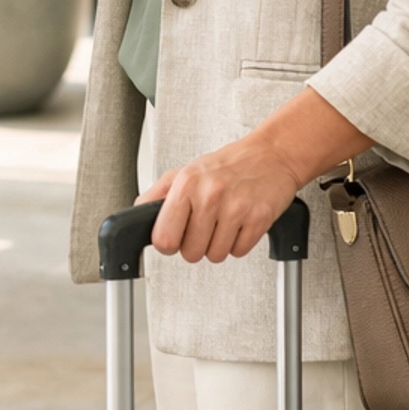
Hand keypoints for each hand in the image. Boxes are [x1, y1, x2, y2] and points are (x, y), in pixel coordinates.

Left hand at [138, 89, 370, 263]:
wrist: (272, 154)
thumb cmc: (228, 165)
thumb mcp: (185, 172)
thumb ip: (156, 196)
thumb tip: (136, 217)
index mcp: (187, 184)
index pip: (164, 238)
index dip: (169, 243)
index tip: (175, 236)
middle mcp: (210, 195)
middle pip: (191, 253)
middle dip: (196, 245)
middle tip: (205, 226)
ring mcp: (237, 208)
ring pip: (216, 255)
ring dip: (219, 245)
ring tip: (224, 222)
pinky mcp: (259, 219)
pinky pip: (239, 252)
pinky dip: (239, 243)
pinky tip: (240, 223)